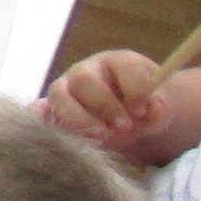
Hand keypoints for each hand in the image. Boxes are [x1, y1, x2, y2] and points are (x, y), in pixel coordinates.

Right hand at [39, 49, 172, 154]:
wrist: (132, 122)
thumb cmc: (146, 109)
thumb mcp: (160, 108)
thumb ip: (159, 110)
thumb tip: (152, 113)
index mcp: (118, 62)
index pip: (123, 67)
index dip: (133, 89)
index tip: (143, 111)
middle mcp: (87, 71)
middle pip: (84, 79)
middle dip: (104, 105)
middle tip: (124, 128)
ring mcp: (67, 89)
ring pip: (59, 96)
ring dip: (77, 118)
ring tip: (100, 137)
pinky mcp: (54, 110)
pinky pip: (39, 113)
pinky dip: (43, 121)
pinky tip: (58, 135)